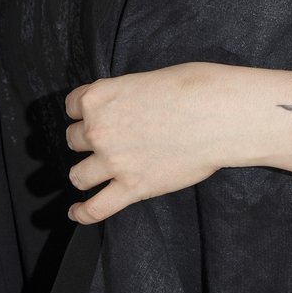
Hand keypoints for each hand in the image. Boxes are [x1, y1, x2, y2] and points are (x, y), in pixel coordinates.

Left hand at [63, 62, 230, 222]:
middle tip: (109, 140)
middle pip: (74, 140)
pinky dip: (83, 213)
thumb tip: (127, 109)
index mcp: (100, 97)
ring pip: (78, 175)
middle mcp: (99, 129)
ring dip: (85, 173)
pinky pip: (96, 208)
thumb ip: (124, 97)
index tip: (93, 115)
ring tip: (95, 173)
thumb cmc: (192, 89)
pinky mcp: (132, 187)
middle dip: (87, 140)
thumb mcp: (146, 79)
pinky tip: (77, 212)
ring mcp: (113, 161)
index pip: (73, 106)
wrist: (218, 115)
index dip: (84, 111)